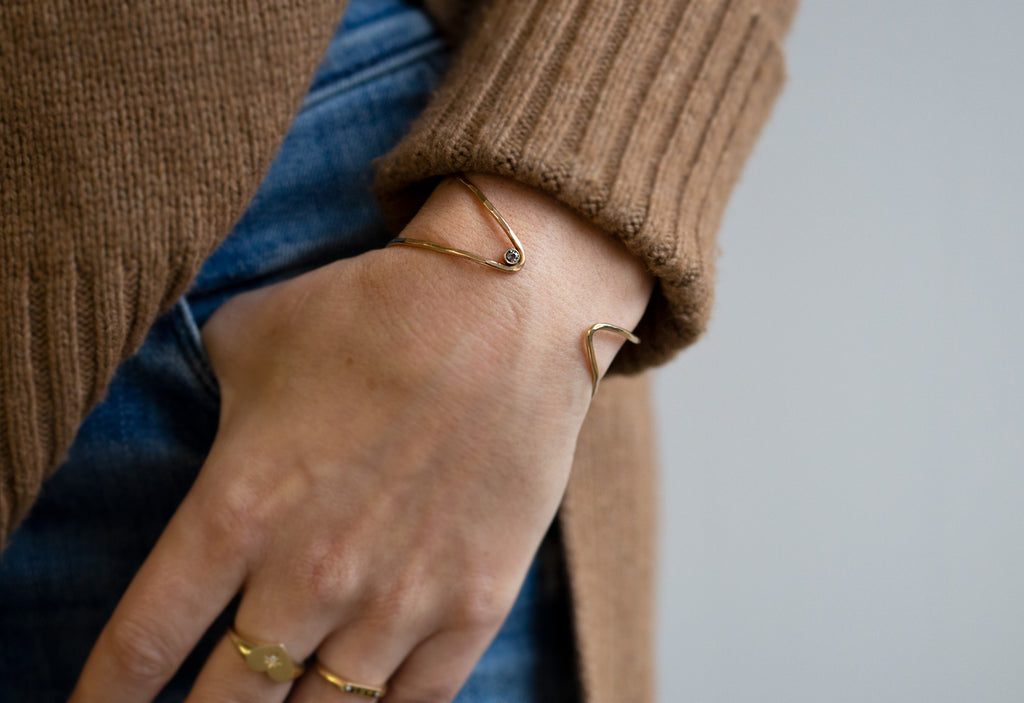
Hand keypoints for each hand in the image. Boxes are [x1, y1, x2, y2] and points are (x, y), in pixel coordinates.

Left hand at [69, 174, 652, 701]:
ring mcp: (399, 601)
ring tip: (282, 696)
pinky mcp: (473, 605)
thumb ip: (201, 392)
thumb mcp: (250, 335)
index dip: (105, 695)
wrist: (508, 311)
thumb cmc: (373, 313)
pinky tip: (359, 696)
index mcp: (236, 510)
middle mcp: (310, 575)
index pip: (143, 644)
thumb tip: (197, 411)